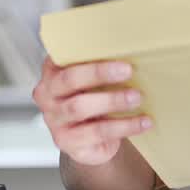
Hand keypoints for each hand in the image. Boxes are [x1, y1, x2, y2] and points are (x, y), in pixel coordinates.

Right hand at [32, 58, 152, 165]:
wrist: (93, 141)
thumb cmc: (95, 100)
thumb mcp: (95, 81)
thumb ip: (103, 65)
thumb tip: (132, 51)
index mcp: (52, 72)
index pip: (64, 57)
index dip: (86, 52)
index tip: (112, 46)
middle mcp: (47, 96)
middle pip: (70, 79)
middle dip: (100, 73)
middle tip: (128, 70)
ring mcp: (54, 121)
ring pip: (80, 107)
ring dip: (112, 101)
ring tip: (137, 97)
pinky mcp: (67, 142)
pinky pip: (96, 132)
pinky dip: (123, 126)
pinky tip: (142, 122)